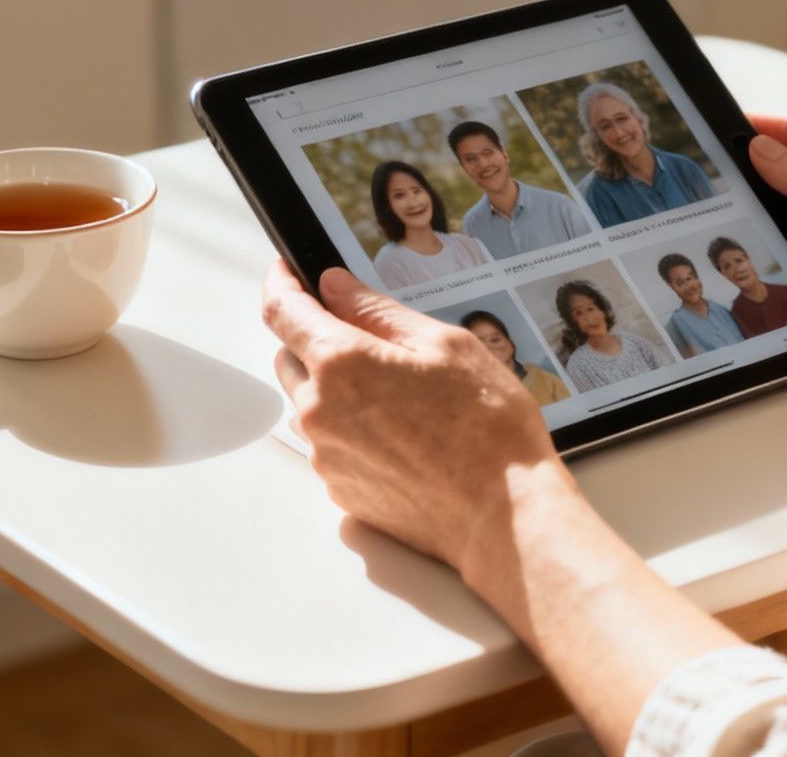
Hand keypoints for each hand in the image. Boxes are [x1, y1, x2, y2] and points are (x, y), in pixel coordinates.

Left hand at [260, 261, 561, 578]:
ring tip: (398, 395)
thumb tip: (335, 287)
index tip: (287, 271)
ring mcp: (326, 456)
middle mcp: (319, 411)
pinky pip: (329, 444)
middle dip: (315, 337)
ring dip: (332, 387)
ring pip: (308, 403)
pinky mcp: (339, 490)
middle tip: (371, 339)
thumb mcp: (445, 344)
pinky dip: (349, 428)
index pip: (282, 311)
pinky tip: (401, 434)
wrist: (504, 516)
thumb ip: (378, 310)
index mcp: (341, 363)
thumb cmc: (487, 427)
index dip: (281, 283)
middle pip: (289, 357)